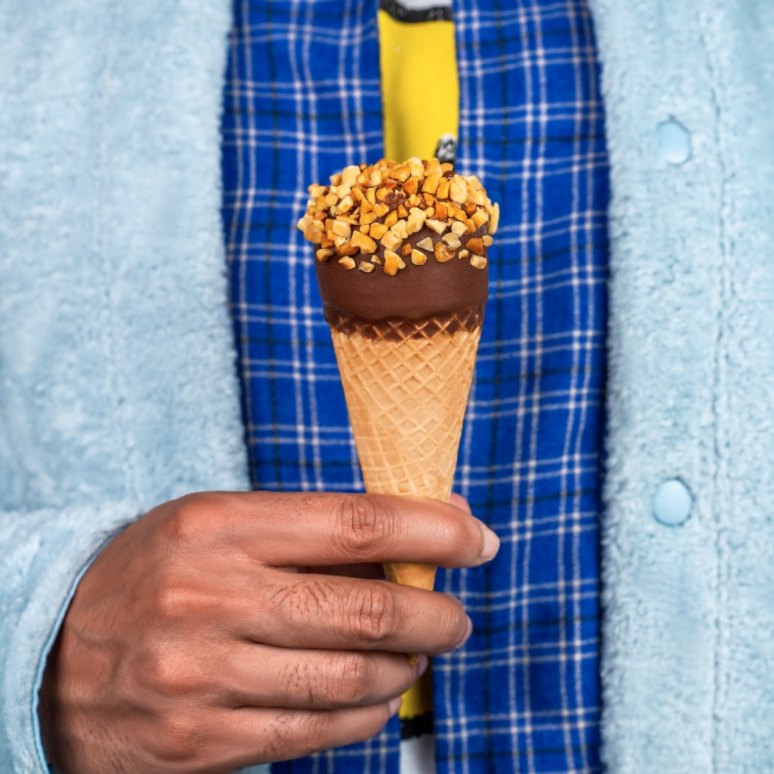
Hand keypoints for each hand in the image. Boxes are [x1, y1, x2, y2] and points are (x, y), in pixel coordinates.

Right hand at [38, 491, 499, 773]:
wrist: (46, 652)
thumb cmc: (154, 573)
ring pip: (349, 679)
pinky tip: (378, 698)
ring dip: (404, 668)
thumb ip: (311, 528)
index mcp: (219, 526)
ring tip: (418, 654)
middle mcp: (210, 597)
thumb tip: (421, 527)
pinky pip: (313, 734)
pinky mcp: (198, 741)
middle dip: (435, 613)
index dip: (433, 530)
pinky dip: (365, 717)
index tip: (479, 539)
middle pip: (366, 607)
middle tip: (456, 615)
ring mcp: (202, 676)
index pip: (355, 523)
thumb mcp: (217, 524)